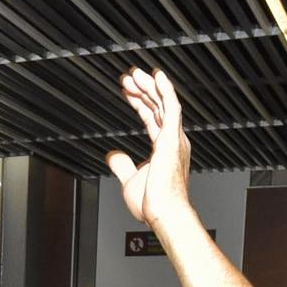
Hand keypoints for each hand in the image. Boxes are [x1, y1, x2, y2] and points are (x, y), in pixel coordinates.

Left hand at [105, 68, 192, 228]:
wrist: (163, 213)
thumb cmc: (153, 203)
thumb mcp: (130, 180)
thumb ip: (122, 165)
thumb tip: (112, 155)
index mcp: (164, 148)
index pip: (152, 117)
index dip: (140, 102)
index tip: (128, 91)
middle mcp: (172, 140)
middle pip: (157, 107)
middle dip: (142, 90)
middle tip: (128, 77)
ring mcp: (174, 138)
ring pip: (162, 103)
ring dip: (149, 86)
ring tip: (135, 73)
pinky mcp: (173, 138)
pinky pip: (171, 108)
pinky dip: (165, 90)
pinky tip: (156, 76)